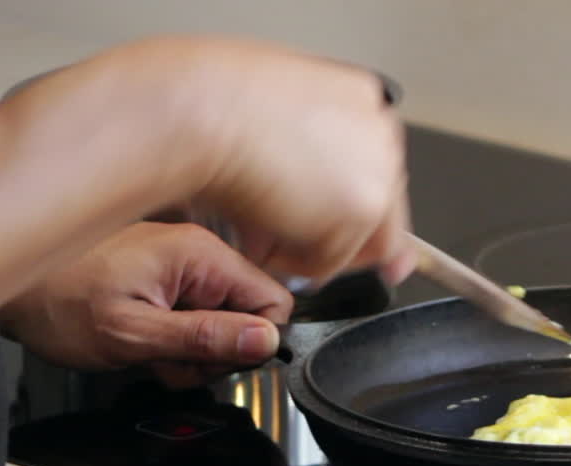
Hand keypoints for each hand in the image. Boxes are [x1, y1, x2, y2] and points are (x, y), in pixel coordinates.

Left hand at [0, 222, 293, 387]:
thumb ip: (205, 338)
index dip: (251, 341)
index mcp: (201, 256)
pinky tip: (147, 341)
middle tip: (169, 357)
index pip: (275, 303)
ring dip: (192, 352)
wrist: (12, 291)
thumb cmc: (56, 303)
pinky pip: (198, 317)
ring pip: (224, 324)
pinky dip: (176, 340)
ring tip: (150, 349)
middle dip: (215, 351)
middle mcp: (199, 253)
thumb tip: (266, 341)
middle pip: (249, 317)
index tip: (212, 356)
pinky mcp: (169, 279)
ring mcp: (184, 266)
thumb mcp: (134, 334)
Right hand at [1, 35, 416, 293]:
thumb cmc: (205, 102)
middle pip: (378, 206)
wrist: (191, 109)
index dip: (341, 203)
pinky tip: (258, 235)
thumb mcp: (269, 118)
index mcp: (358, 98)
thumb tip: (326, 195)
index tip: (330, 224)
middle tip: (282, 234)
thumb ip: (307, 149)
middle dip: (329, 231)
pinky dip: (292, 261)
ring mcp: (378, 170)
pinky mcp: (364, 210)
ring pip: (358, 241)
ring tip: (257, 230)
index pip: (371, 167)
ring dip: (306, 246)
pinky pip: (331, 261)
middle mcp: (379, 131)